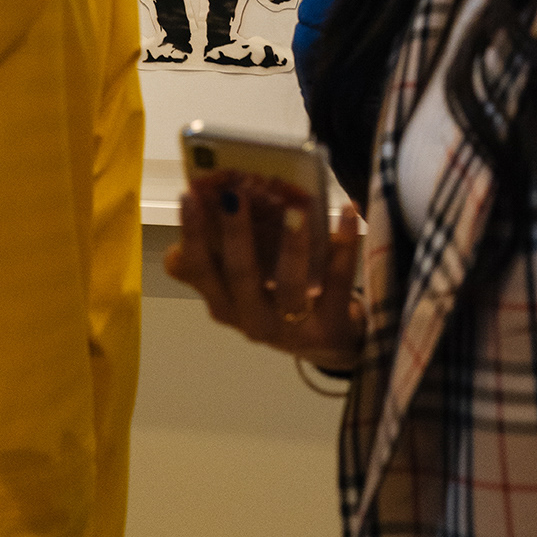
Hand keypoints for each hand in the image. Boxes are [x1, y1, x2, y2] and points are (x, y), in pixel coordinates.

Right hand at [163, 177, 365, 370]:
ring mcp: (292, 328)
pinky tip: (348, 210)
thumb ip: (221, 251)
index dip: (192, 235)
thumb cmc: (275, 299)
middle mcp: (251, 319)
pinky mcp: (330, 327)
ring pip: (289, 286)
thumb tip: (204, 198)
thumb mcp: (242, 282)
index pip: (199, 270)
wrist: (327, 345)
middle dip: (236, 233)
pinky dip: (344, 245)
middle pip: (240, 276)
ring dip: (292, 246)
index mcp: (223, 302)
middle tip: (236, 192)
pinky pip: (338, 281)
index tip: (188, 194)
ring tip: (295, 208)